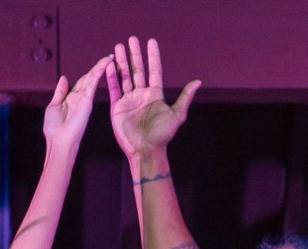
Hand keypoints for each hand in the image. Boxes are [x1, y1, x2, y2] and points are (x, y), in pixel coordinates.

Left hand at [43, 56, 110, 154]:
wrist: (59, 143)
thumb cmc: (54, 129)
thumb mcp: (53, 106)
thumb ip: (60, 91)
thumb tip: (64, 78)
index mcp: (71, 98)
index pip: (82, 81)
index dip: (89, 72)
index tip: (97, 65)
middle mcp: (80, 98)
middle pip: (90, 78)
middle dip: (98, 67)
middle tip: (108, 57)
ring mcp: (84, 99)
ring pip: (93, 78)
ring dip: (100, 67)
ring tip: (108, 58)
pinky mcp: (87, 101)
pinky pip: (93, 83)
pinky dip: (98, 72)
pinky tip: (104, 64)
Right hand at [105, 36, 200, 159]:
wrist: (146, 151)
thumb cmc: (162, 135)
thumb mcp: (177, 114)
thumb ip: (185, 97)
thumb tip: (198, 82)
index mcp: (155, 94)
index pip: (154, 70)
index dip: (152, 56)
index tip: (150, 41)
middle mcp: (141, 95)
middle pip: (137, 70)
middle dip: (134, 54)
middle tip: (131, 39)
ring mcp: (129, 100)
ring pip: (124, 76)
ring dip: (121, 62)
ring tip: (117, 47)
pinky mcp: (118, 108)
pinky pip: (114, 89)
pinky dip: (111, 77)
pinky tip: (109, 66)